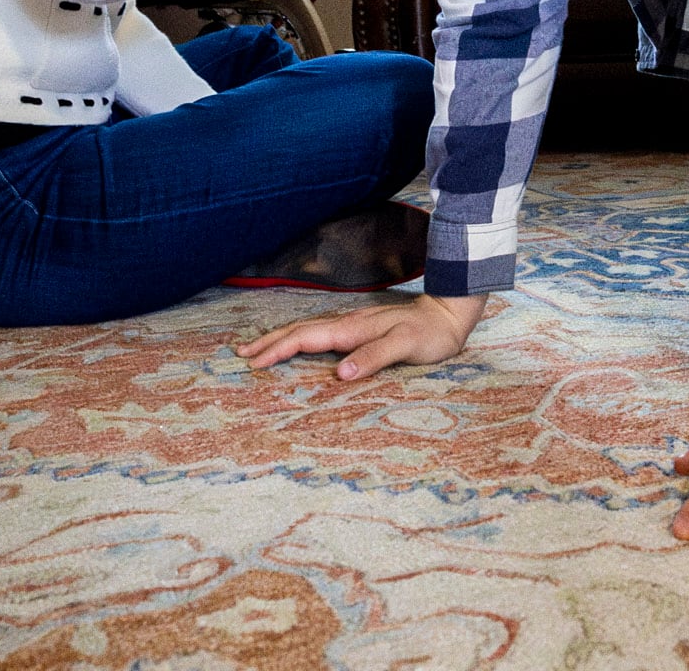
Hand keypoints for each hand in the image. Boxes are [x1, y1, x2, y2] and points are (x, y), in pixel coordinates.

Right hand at [237, 291, 485, 378]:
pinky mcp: (357, 329)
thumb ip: (374, 357)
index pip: (306, 339)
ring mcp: (351, 325)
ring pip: (306, 331)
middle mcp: (347, 324)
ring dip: (279, 340)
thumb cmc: (429, 335)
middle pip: (298, 331)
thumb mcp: (405, 347)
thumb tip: (340, 372)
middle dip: (269, 342)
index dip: (278, 350)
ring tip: (257, 349)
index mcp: (352, 329)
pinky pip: (318, 334)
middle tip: (241, 355)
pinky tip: (296, 345)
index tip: (255, 362)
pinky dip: (298, 340)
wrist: (447, 315)